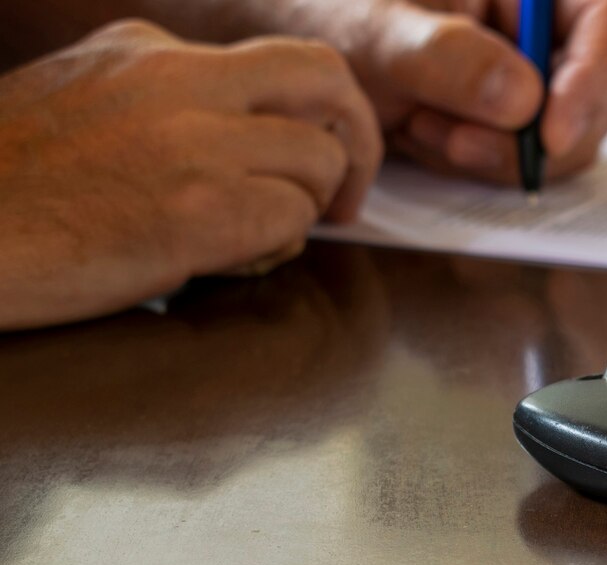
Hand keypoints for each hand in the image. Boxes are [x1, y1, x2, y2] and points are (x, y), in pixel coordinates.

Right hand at [0, 20, 381, 329]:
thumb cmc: (7, 185)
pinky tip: (228, 258)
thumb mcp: (81, 100)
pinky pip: (293, 218)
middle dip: (357, 135)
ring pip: (319, 158)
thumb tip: (240, 141)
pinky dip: (279, 243)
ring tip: (258, 237)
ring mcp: (194, 141)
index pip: (274, 66)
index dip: (308, 116)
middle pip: (324, 77)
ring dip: (308, 206)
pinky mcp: (200, 209)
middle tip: (346, 194)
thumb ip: (162, 104)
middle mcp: (180, 80)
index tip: (308, 158)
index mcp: (149, 49)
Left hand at [273, 0, 606, 184]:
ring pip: (566, 138)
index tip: (548, 134)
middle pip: (600, 91)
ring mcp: (543, 71)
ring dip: (493, 154)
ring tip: (419, 125)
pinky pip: (528, 160)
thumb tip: (524, 101)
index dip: (595, 78)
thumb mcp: (378, 28)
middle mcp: (553, 22)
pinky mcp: (521, 115)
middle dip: (529, 136)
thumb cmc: (334, 11)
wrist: (305, 40)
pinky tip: (425, 134)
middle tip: (454, 141)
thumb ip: (445, 56)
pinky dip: (476, 163)